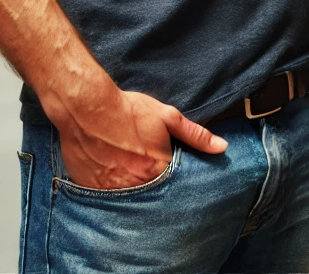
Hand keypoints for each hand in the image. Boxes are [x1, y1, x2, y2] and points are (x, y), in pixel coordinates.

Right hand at [54, 87, 225, 189]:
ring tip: (129, 175)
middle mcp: (137, 186)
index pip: (174, 187)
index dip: (173, 182)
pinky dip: (111, 191)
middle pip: (152, 195)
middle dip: (153, 188)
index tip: (170, 175)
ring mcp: (113, 191)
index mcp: (158, 170)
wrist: (86, 108)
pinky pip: (106, 199)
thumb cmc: (127, 111)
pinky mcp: (93, 190)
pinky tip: (111, 176)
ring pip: (129, 201)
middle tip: (146, 173)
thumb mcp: (167, 117)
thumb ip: (195, 135)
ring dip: (132, 191)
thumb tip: (221, 146)